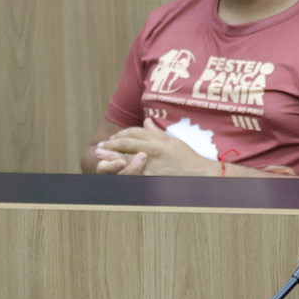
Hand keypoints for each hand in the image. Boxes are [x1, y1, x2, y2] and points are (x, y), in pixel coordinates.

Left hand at [93, 125, 216, 175]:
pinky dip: (120, 170)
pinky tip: (113, 170)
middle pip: (125, 144)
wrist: (199, 174)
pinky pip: (131, 172)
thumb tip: (146, 121)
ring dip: (110, 156)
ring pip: (124, 158)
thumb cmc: (188, 158)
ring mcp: (149, 164)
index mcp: (157, 139)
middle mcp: (151, 149)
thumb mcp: (173, 141)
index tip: (113, 137)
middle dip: (110, 144)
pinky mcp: (149, 177)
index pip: (134, 133)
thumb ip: (157, 132)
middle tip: (100, 146)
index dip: (121, 134)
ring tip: (100, 156)